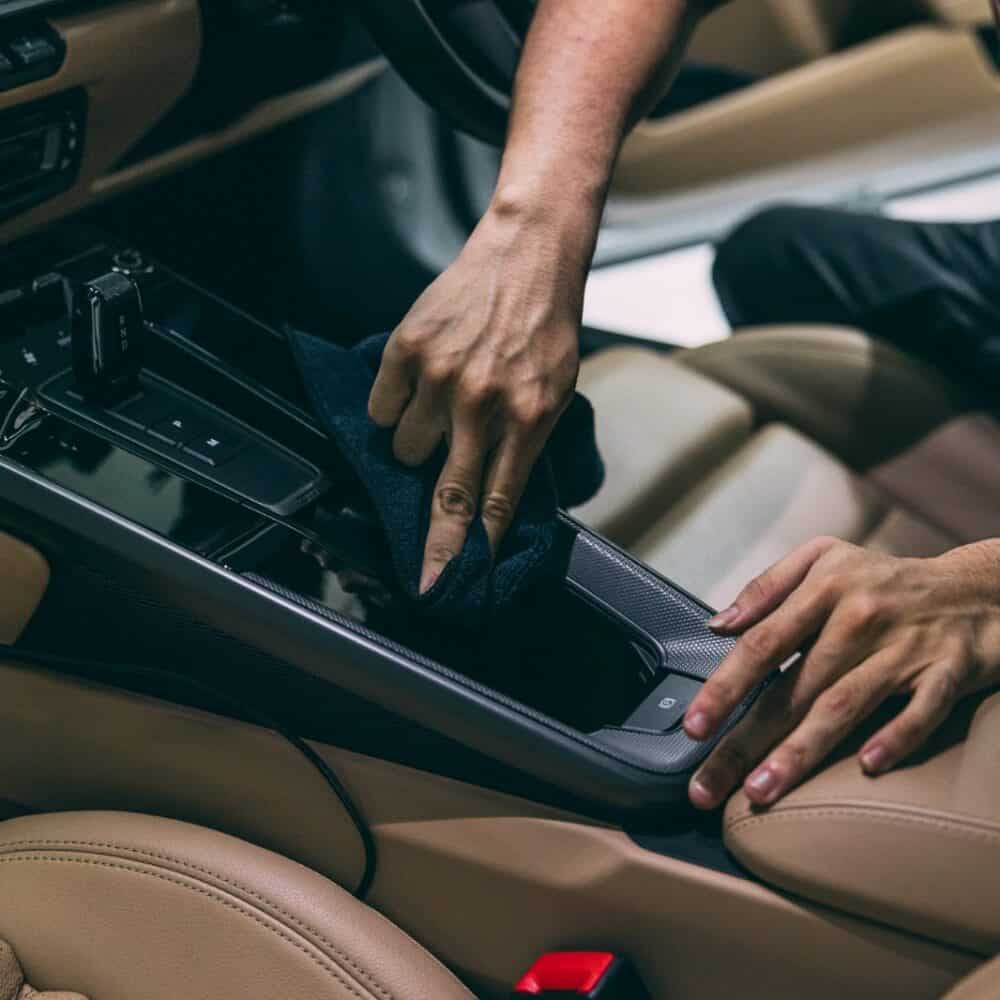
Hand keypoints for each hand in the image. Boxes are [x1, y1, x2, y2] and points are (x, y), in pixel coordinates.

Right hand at [368, 196, 585, 593]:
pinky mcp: (409, 349)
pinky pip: (381, 409)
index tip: (458, 581)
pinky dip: (393, 409)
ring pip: (405, 448)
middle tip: (425, 578)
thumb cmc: (547, 325)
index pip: (497, 500)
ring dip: (418, 445)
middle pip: (448, 493)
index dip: (475, 547)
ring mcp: (442, 376)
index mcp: (530, 416)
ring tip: (437, 414)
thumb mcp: (559, 389)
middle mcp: (484, 402)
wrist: (529, 252)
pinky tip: (415, 390)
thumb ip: (527, 442)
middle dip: (436, 544)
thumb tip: (496, 497)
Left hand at [684, 536, 999, 809]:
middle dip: (745, 741)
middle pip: (793, 688)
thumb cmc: (883, 580)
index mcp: (822, 589)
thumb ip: (766, 588)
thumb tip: (718, 625)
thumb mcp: (822, 559)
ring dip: (800, 752)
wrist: (979, 588)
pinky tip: (866, 767)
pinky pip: (921, 710)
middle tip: (707, 787)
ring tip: (761, 791)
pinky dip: (896, 736)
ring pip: (844, 705)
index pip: (762, 643)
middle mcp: (858, 618)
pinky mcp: (948, 673)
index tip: (694, 727)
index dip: (724, 687)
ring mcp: (904, 648)